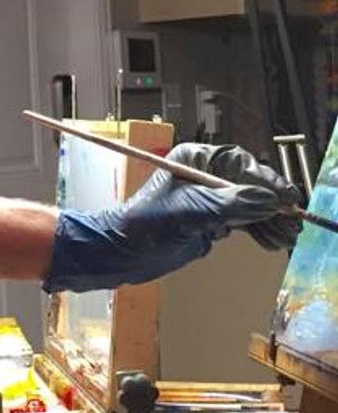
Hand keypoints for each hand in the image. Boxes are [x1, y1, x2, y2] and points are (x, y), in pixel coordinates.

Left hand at [44, 142, 299, 293]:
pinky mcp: (208, 220)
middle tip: (291, 221)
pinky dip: (256, 230)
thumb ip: (228, 205)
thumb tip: (266, 200)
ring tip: (285, 236)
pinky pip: (240, 220)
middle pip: (247, 184)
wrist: (122, 252)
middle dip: (270, 202)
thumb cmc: (144, 225)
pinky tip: (271, 240)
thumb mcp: (189, 213)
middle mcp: (203, 175)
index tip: (283, 197)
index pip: (237, 164)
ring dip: (267, 219)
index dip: (263, 180)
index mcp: (194, 160)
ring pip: (247, 204)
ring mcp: (207, 198)